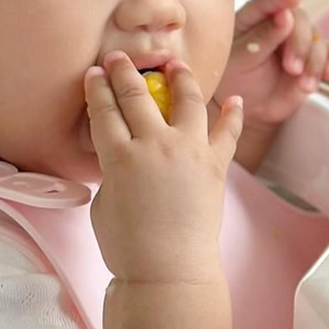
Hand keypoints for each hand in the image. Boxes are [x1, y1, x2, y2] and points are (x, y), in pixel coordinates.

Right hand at [85, 52, 243, 281]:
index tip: (95, 72)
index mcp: (119, 156)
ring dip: (180, 77)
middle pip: (137, 96)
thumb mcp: (105, 201)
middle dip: (125, 72)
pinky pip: (228, 133)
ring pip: (186, 101)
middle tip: (119, 58)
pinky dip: (232, 114)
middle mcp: (155, 145)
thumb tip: (127, 156)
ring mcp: (190, 152)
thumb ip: (115, 170)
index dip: (97, 88)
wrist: (170, 270)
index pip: (105, 110)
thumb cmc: (129, 246)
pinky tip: (233, 99)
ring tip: (175, 64)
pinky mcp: (216, 166)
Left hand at [214, 0, 328, 128]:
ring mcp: (299, 41)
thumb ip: (263, 37)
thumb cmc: (237, 80)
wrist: (251, 107)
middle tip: (292, 68)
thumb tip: (286, 15)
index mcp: (252, 19)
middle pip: (300, 20)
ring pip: (318, 39)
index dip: (280, 1)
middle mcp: (279, 25)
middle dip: (300, 44)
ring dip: (315, 62)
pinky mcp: (314, 58)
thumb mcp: (241, 60)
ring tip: (305, 86)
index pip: (266, 4)